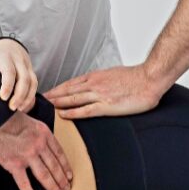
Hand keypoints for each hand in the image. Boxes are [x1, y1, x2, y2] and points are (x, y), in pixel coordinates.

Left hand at [0, 38, 37, 111]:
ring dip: (27, 97)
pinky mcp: (32, 71)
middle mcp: (18, 60)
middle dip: (20, 94)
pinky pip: (35, 84)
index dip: (7, 85)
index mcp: (4, 56)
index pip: (9, 71)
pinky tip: (24, 106)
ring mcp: (27, 65)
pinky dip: (31, 96)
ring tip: (19, 109)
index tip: (3, 98)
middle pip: (24, 78)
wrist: (10, 45)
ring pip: (32, 82)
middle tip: (11, 108)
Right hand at [0, 111, 72, 189]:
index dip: (66, 166)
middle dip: (62, 180)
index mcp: (43, 132)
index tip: (70, 176)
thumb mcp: (26, 119)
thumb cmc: (3, 116)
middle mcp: (38, 144)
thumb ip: (35, 132)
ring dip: (53, 187)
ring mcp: (27, 155)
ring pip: (45, 176)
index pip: (59, 153)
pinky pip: (24, 183)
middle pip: (54, 166)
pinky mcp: (13, 163)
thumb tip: (40, 143)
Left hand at [45, 65, 164, 118]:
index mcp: (96, 76)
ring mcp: (99, 94)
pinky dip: (72, 112)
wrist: (150, 78)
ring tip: (45, 107)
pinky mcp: (107, 106)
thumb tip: (96, 85)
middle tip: (38, 101)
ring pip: (72, 98)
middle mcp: (94, 84)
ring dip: (57, 103)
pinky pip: (85, 110)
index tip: (48, 93)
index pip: (71, 83)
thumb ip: (103, 80)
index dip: (58, 88)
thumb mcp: (114, 74)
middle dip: (52, 96)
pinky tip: (63, 115)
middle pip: (67, 90)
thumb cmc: (136, 78)